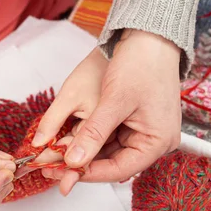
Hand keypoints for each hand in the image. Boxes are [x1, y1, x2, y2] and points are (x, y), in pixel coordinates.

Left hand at [34, 30, 181, 193]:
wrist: (150, 36)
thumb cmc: (140, 63)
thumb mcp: (113, 101)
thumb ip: (93, 134)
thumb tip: (72, 162)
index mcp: (158, 141)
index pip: (119, 170)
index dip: (88, 174)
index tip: (62, 175)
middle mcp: (155, 142)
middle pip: (114, 163)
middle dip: (83, 164)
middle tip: (52, 169)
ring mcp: (146, 133)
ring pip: (109, 152)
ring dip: (84, 153)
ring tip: (55, 157)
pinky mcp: (137, 124)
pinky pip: (111, 139)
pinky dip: (92, 140)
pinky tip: (70, 143)